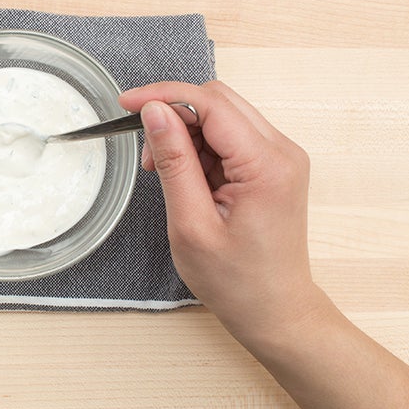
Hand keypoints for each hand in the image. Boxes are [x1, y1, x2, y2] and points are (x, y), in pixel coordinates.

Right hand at [119, 81, 325, 345]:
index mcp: (266, 165)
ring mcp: (281, 157)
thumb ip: (174, 162)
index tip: (127, 104)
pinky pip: (231, 136)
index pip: (211, 104)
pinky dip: (201, 147)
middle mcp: (282, 152)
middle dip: (174, 114)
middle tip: (146, 152)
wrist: (275, 311)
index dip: (165, 96)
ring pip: (223, 115)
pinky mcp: (273, 166)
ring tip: (163, 171)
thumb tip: (154, 112)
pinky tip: (186, 176)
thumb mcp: (191, 224)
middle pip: (219, 101)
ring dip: (186, 132)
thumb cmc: (236, 281)